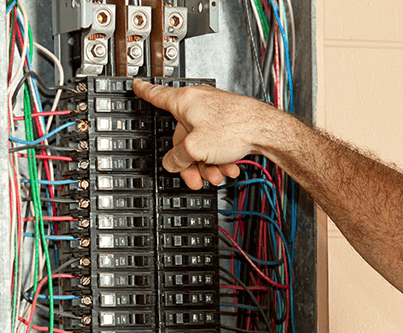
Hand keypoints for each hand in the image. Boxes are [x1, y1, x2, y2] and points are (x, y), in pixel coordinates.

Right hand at [133, 79, 273, 189]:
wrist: (265, 130)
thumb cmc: (235, 128)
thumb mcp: (195, 148)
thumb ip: (177, 158)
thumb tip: (172, 163)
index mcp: (185, 102)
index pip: (157, 95)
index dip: (144, 92)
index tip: (137, 86)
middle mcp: (199, 103)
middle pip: (181, 136)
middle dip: (189, 160)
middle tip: (194, 177)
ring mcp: (214, 112)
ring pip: (201, 143)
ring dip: (206, 164)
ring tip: (215, 175)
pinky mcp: (228, 122)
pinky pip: (215, 143)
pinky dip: (219, 157)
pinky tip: (227, 168)